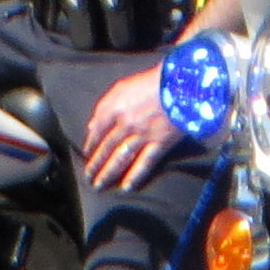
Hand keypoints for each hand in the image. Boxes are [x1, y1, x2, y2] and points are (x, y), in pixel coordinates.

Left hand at [82, 67, 181, 192]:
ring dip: (108, 174)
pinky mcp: (160, 143)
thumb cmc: (152, 81)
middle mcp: (125, 123)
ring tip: (99, 186)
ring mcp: (142, 135)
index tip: (87, 156)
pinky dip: (135, 176)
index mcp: (114, 108)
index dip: (90, 145)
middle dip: (95, 165)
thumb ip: (105, 106)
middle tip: (87, 178)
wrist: (181, 83)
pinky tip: (126, 187)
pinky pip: (145, 163)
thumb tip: (93, 126)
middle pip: (106, 148)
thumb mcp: (123, 87)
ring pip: (120, 159)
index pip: (97, 131)